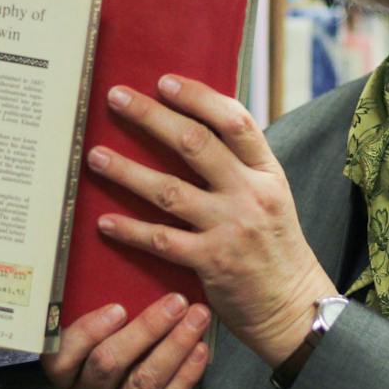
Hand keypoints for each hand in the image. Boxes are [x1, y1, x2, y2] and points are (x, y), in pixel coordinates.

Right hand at [41, 294, 209, 388]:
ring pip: (142, 382)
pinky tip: (201, 350)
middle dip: (146, 329)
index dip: (88, 330)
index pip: (60, 355)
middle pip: (107, 364)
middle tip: (177, 301)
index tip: (119, 306)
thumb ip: (111, 329)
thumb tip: (135, 276)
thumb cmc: (130, 382)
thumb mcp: (112, 357)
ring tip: (198, 317)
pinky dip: (187, 373)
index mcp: (66, 379)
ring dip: (174, 345)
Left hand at [87, 76, 337, 365]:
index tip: (164, 82)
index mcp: (267, 172)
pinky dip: (130, 229)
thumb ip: (240, 167)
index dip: (198, 97)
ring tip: (95, 156)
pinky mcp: (212, 262)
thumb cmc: (276, 248)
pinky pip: (162, 240)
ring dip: (127, 171)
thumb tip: (194, 129)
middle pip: (195, 144)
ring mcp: (230, 228)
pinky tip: (104, 221)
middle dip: (151, 117)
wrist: (293, 306)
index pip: (235, 121)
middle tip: (117, 98)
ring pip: (169, 191)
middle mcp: (250, 194)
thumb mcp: (272, 197)